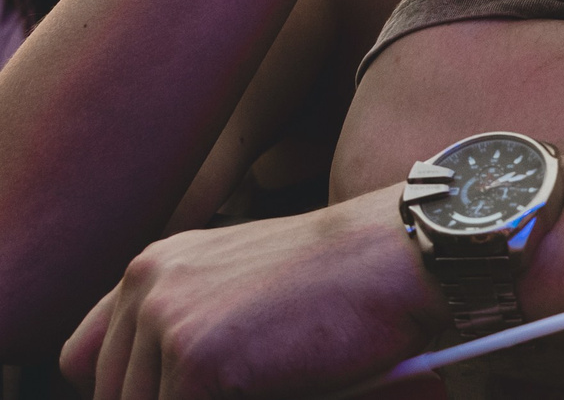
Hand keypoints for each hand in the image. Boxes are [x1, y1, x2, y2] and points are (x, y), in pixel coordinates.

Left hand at [63, 186, 445, 399]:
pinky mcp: (198, 359)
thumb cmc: (342, 278)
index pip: (88, 362)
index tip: (172, 392)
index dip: (130, 390)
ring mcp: (168, 321)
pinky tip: (283, 386)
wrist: (400, 253)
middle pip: (113, 394)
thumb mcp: (242, 287)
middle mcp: (147, 285)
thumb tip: (161, 386)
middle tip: (247, 386)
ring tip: (273, 381)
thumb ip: (188, 322)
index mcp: (154, 266)